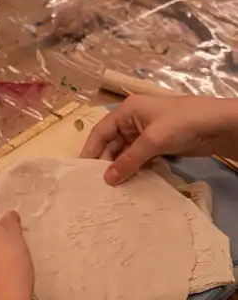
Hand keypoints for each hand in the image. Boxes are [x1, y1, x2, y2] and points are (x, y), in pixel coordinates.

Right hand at [81, 95, 237, 184]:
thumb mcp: (152, 140)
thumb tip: (107, 180)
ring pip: (125, 152)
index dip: (90, 150)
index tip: (81, 171)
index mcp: (128, 111)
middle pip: (112, 143)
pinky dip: (134, 168)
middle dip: (106, 162)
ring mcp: (147, 133)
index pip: (101, 131)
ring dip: (120, 168)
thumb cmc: (182, 123)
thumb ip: (128, 160)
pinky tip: (130, 183)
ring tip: (111, 188)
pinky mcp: (158, 144)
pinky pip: (139, 158)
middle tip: (97, 185)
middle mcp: (134, 120)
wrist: (218, 125)